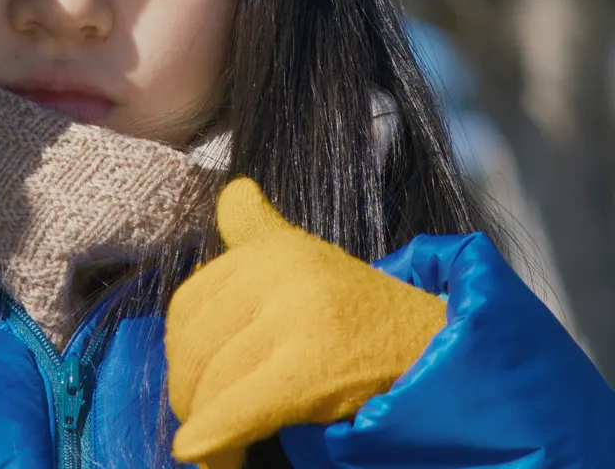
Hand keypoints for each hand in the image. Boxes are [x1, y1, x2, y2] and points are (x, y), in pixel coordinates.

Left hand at [166, 178, 446, 468]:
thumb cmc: (372, 320)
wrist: (454, 360)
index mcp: (274, 248)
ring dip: (205, 423)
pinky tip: (202, 454)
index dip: (182, 352)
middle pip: (197, 343)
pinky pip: (240, 407)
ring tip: (218, 450)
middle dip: (191, 392)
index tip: (193, 383)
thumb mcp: (314, 261)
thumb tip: (231, 193)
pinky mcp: (314, 365)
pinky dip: (214, 437)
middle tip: (202, 423)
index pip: (190, 304)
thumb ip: (262, 233)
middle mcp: (281, 270)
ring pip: (215, 381)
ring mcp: (299, 314)